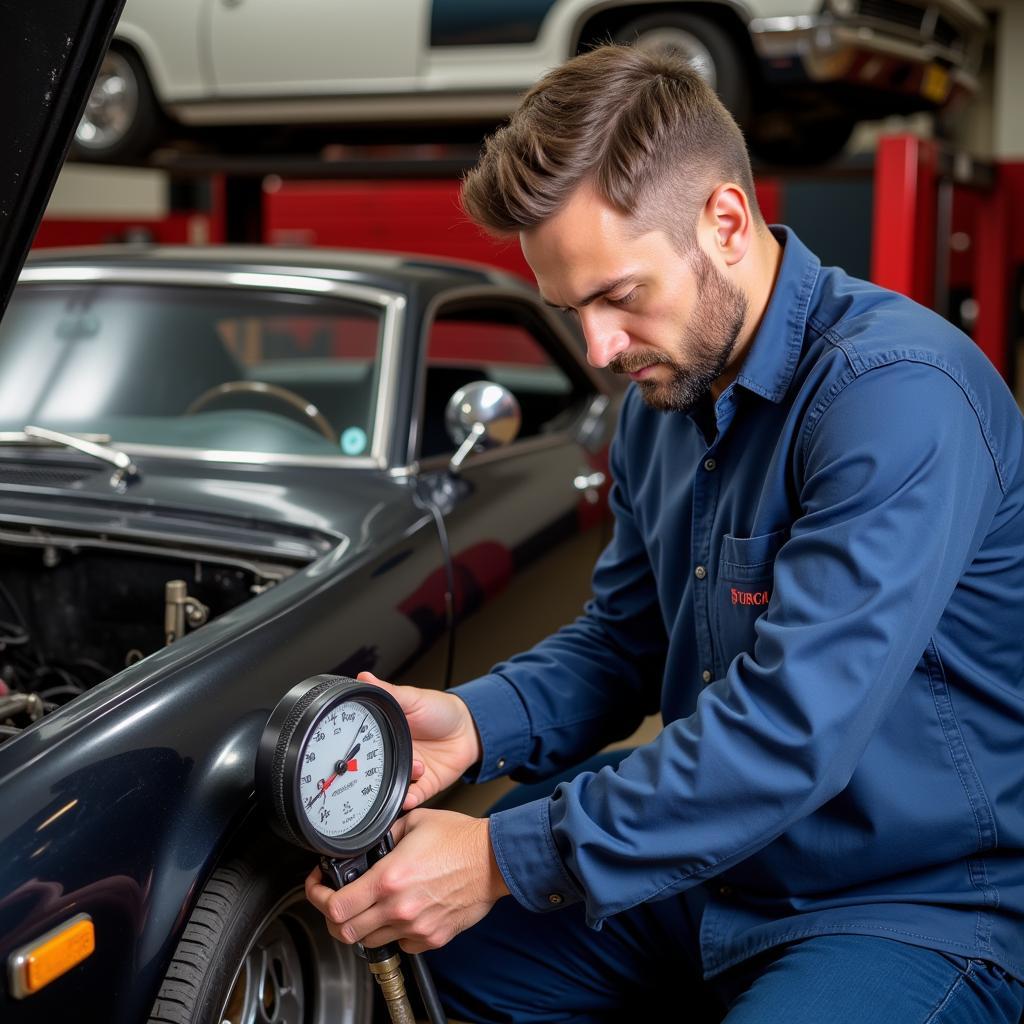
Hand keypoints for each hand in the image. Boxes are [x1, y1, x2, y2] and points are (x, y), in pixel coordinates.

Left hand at [305, 809, 509, 952]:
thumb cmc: (460, 839)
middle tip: (337, 900)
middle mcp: (398, 907)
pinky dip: (393, 931)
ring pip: (370, 940)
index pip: (336, 906)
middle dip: (334, 916)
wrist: (494, 860)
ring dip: (363, 924)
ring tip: (371, 904)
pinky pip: (400, 943)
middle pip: (345, 932)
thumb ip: (385, 834)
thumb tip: (368, 843)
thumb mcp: (414, 821)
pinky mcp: (431, 938)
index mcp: (389, 878)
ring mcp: (415, 927)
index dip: (318, 897)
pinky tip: (400, 911)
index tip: (318, 886)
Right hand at [356, 671, 480, 809]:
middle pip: (375, 770)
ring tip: (400, 778)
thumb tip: (363, 678)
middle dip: (371, 775)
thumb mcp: (412, 698)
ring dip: (394, 785)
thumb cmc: (441, 711)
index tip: (348, 755)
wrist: (470, 728)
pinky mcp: (424, 784)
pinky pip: (413, 796)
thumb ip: (388, 692)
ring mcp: (409, 770)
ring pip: (392, 785)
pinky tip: (407, 797)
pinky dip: (409, 800)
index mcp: (387, 734)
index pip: (364, 746)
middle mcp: (395, 754)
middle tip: (370, 773)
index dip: (356, 752)